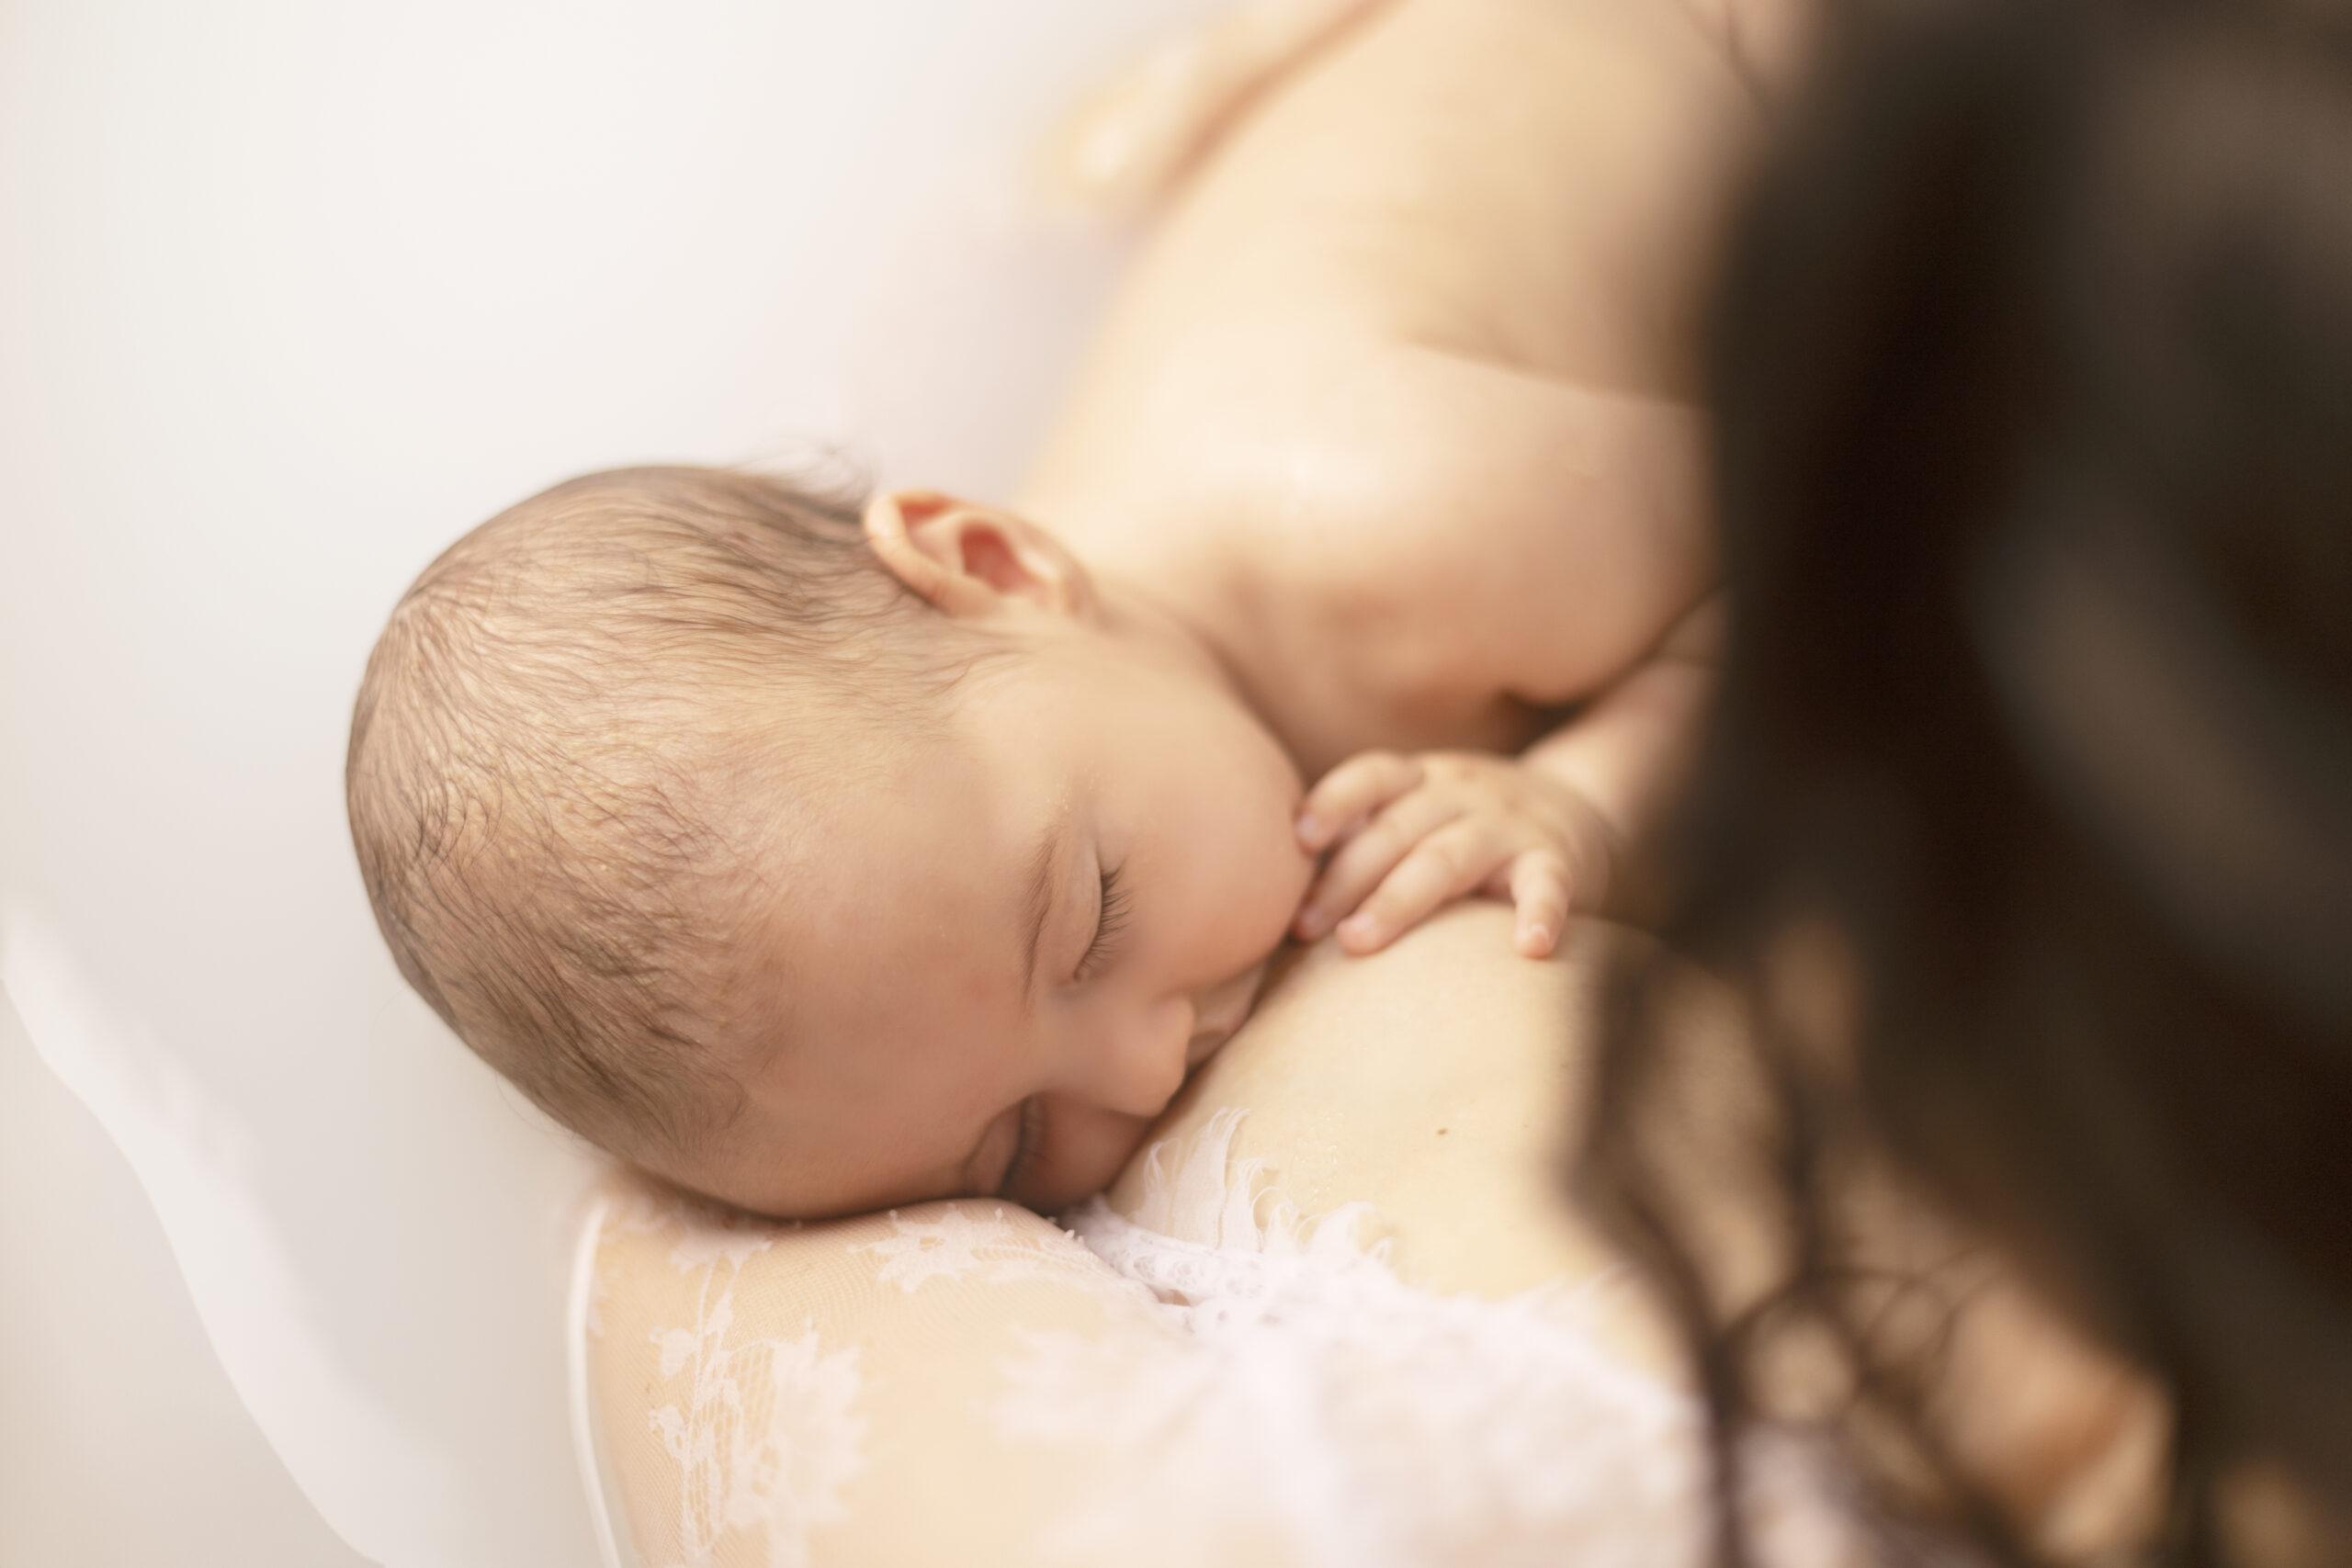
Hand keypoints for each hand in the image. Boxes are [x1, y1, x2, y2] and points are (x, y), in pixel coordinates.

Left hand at [1290, 750, 1621, 958]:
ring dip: (1399, 900)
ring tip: (1359, 942)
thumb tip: (1268, 885)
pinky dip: (1541, 913)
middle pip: (1395, 830)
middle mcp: (1461, 792)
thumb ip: (1363, 835)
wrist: (1581, 810)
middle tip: (1304, 930)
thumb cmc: (1465, 829)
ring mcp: (1509, 825)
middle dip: (1344, 879)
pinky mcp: (1557, 860)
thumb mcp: (1418, 811)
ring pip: (1448, 858)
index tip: (1296, 838)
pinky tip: (1529, 949)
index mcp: (1421, 778)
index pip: (1372, 776)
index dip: (1334, 801)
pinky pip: (1547, 885)